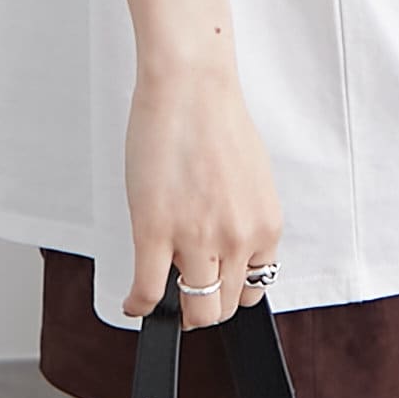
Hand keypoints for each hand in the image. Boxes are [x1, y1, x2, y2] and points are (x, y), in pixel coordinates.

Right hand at [120, 59, 283, 328]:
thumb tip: (228, 246)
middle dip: (204, 305)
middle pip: (224, 307)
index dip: (231, 290)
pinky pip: (148, 293)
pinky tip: (134, 301)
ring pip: (194, 311)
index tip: (215, 287)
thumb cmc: (215, 119)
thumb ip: (243, 219)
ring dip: (176, 310)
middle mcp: (237, 239)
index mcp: (264, 225)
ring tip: (161, 296)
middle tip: (185, 295)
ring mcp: (196, 239)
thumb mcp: (251, 179)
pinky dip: (139, 306)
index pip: (254, 287)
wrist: (189, 85)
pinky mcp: (154, 232)